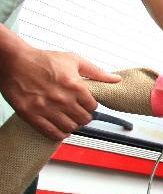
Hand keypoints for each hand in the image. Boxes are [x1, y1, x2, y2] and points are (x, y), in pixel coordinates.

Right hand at [0, 46, 119, 139]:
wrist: (14, 61)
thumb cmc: (43, 59)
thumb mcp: (73, 60)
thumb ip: (97, 72)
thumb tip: (116, 79)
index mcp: (75, 86)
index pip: (93, 107)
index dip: (90, 106)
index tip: (85, 104)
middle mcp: (62, 99)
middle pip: (84, 120)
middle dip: (83, 117)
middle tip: (78, 113)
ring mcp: (46, 108)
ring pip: (70, 128)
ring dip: (72, 126)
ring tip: (68, 119)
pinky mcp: (31, 115)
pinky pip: (52, 133)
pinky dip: (59, 134)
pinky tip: (60, 129)